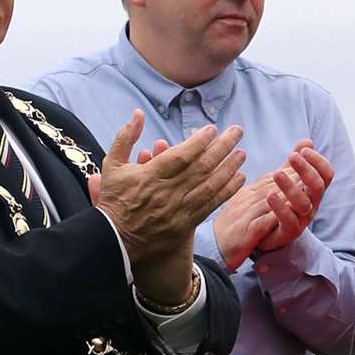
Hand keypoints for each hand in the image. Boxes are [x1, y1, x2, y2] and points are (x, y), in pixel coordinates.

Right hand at [90, 111, 246, 287]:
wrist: (114, 240)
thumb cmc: (114, 200)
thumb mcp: (112, 165)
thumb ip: (126, 137)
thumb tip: (138, 113)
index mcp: (150, 176)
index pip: (179, 156)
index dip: (198, 142)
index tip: (212, 129)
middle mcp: (167, 192)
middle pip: (201, 167)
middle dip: (222, 147)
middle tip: (238, 132)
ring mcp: (178, 210)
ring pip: (209, 186)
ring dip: (229, 168)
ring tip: (242, 154)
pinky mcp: (185, 224)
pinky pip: (210, 205)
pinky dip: (226, 192)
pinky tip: (239, 179)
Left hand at [212, 142, 334, 268]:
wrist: (263, 232)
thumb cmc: (279, 203)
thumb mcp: (288, 179)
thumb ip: (296, 162)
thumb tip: (308, 140)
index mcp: (313, 190)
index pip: (327, 174)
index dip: (319, 161)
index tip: (304, 150)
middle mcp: (312, 204)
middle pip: (318, 186)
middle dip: (306, 170)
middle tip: (292, 157)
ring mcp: (302, 220)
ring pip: (304, 203)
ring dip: (291, 187)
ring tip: (277, 174)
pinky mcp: (288, 232)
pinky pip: (288, 220)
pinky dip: (280, 207)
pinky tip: (270, 195)